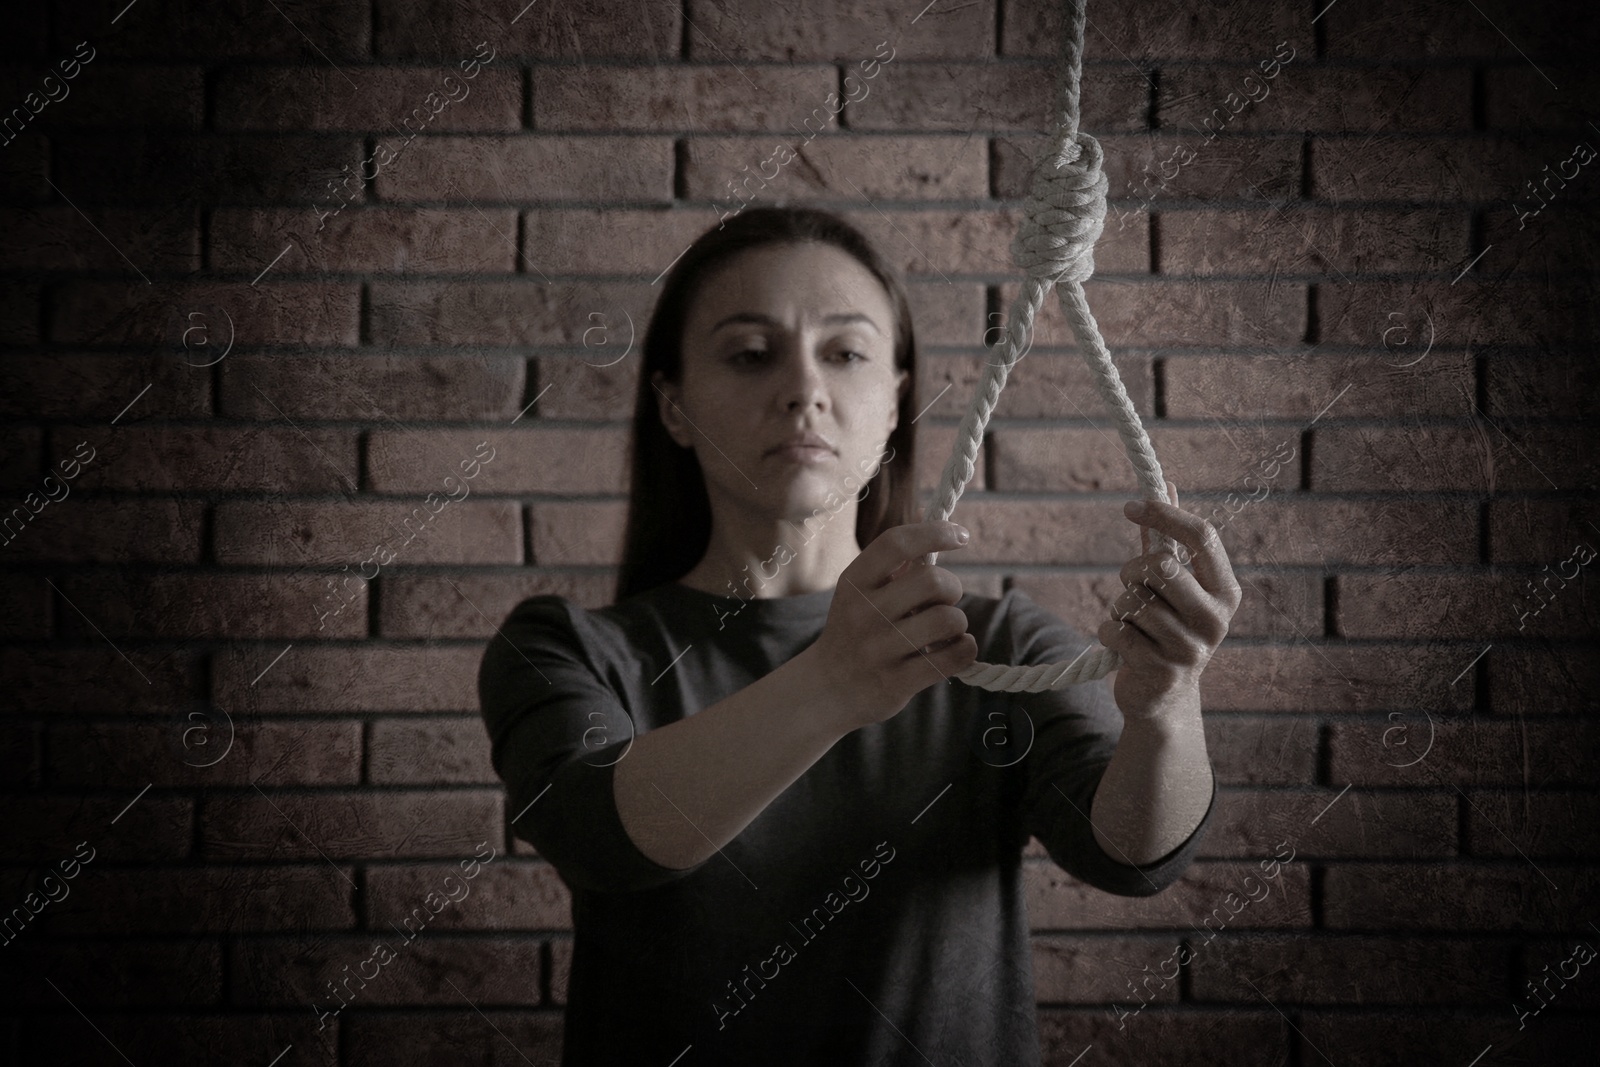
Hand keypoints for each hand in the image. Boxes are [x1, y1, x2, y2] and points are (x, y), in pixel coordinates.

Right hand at [808, 521, 978, 728]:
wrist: (826, 689)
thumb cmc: (855, 631)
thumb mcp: (858, 593)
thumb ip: (893, 569)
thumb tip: (942, 537)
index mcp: (854, 583)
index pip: (896, 543)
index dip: (935, 533)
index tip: (960, 535)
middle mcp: (864, 613)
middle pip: (933, 581)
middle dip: (952, 587)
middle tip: (945, 600)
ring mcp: (880, 650)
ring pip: (948, 620)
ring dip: (958, 622)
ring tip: (946, 630)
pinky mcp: (897, 682)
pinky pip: (954, 657)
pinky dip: (965, 649)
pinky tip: (954, 648)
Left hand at [1099, 480, 1239, 717]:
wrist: (1162, 696)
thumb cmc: (1166, 627)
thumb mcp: (1174, 585)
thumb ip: (1168, 538)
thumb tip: (1166, 483)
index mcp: (1226, 591)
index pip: (1202, 536)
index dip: (1164, 514)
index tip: (1130, 507)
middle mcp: (1217, 619)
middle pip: (1160, 565)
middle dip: (1132, 572)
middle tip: (1133, 588)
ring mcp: (1192, 648)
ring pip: (1132, 600)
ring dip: (1119, 608)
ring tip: (1133, 626)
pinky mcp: (1162, 671)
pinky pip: (1115, 630)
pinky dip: (1109, 632)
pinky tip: (1124, 647)